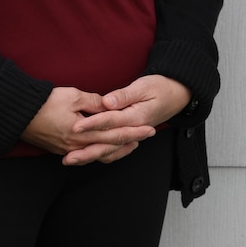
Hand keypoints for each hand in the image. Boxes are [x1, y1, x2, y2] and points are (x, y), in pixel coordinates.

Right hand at [20, 86, 151, 165]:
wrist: (18, 114)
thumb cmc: (46, 102)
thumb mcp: (74, 96)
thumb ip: (95, 103)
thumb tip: (110, 105)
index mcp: (82, 133)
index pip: (114, 133)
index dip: (133, 131)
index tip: (149, 128)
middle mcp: (77, 145)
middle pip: (109, 145)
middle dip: (131, 140)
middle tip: (149, 135)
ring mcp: (68, 149)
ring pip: (98, 154)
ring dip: (117, 150)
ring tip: (132, 144)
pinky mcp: (61, 149)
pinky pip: (86, 155)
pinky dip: (100, 152)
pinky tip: (107, 149)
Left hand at [67, 74, 191, 165]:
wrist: (177, 95)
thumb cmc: (161, 87)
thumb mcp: (144, 86)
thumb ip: (124, 95)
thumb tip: (107, 102)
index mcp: (137, 117)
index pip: (111, 121)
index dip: (92, 124)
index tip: (75, 127)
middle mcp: (134, 129)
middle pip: (108, 143)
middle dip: (86, 150)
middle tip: (68, 156)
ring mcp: (132, 135)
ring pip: (110, 150)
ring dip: (90, 156)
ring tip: (71, 160)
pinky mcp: (129, 136)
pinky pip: (114, 150)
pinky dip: (100, 155)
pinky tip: (85, 157)